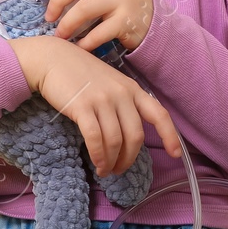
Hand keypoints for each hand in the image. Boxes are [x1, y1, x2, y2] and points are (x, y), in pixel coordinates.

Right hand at [10, 35, 181, 176]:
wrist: (51, 58)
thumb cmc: (79, 73)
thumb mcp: (109, 82)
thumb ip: (122, 102)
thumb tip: (128, 135)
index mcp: (132, 88)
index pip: (159, 114)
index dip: (170, 135)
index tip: (176, 154)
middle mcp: (122, 94)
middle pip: (135, 136)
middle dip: (129, 159)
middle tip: (119, 169)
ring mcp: (103, 100)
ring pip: (115, 141)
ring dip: (111, 161)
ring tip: (105, 170)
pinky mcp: (82, 107)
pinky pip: (96, 139)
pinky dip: (98, 156)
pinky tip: (96, 163)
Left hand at [41, 0, 154, 52]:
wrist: (156, 23)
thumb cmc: (125, 3)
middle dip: (57, 1)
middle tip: (49, 17)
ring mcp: (122, 0)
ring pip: (84, 9)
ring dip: (67, 24)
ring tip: (60, 35)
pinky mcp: (126, 22)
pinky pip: (98, 33)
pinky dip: (85, 42)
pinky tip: (78, 47)